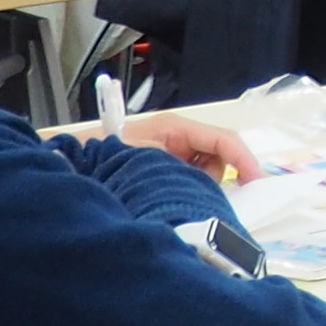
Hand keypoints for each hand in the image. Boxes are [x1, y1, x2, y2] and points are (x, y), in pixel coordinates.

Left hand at [119, 110, 271, 183]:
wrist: (70, 165)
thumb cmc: (106, 157)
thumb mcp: (148, 160)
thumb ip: (185, 170)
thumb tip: (213, 187)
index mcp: (175, 127)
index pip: (223, 139)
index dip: (243, 160)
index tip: (255, 184)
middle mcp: (176, 138)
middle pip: (218, 155)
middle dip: (218, 175)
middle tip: (200, 192)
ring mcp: (170, 154)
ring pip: (206, 170)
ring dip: (200, 185)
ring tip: (174, 195)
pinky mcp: (163, 170)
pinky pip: (190, 180)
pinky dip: (189, 191)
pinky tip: (171, 198)